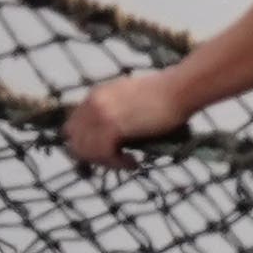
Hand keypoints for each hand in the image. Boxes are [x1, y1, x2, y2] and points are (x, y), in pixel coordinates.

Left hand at [61, 73, 187, 171]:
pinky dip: (117, 163)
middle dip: (91, 156)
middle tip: (113, 162)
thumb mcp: (128, 98)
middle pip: (75, 141)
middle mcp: (92, 103)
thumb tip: (110, 137)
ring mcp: (101, 114)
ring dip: (105, 161)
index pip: (73, 127)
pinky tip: (133, 162)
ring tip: (126, 163)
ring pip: (87, 150)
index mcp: (95, 94)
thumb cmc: (163, 94)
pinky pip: (104, 154)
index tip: (103, 154)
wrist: (179, 89)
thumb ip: (113, 112)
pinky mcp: (113, 126)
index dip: (85, 144)